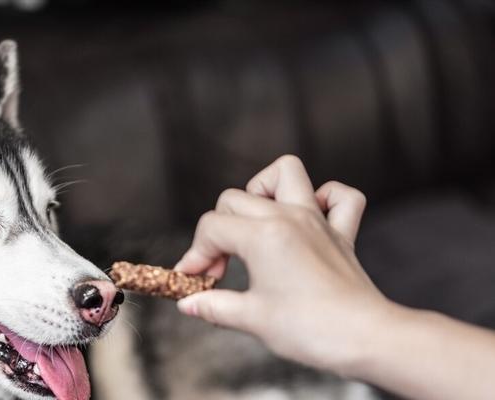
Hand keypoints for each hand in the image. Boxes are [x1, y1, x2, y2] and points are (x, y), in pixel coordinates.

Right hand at [174, 155, 388, 372]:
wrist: (367, 339)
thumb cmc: (312, 330)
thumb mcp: (252, 319)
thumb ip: (214, 306)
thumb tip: (189, 304)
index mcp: (262, 236)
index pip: (211, 228)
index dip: (195, 253)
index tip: (194, 279)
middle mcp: (289, 217)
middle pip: (235, 199)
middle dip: (217, 231)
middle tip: (219, 268)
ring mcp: (317, 221)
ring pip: (287, 173)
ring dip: (263, 189)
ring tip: (253, 222)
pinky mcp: (341, 234)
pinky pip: (340, 197)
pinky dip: (323, 198)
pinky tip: (307, 217)